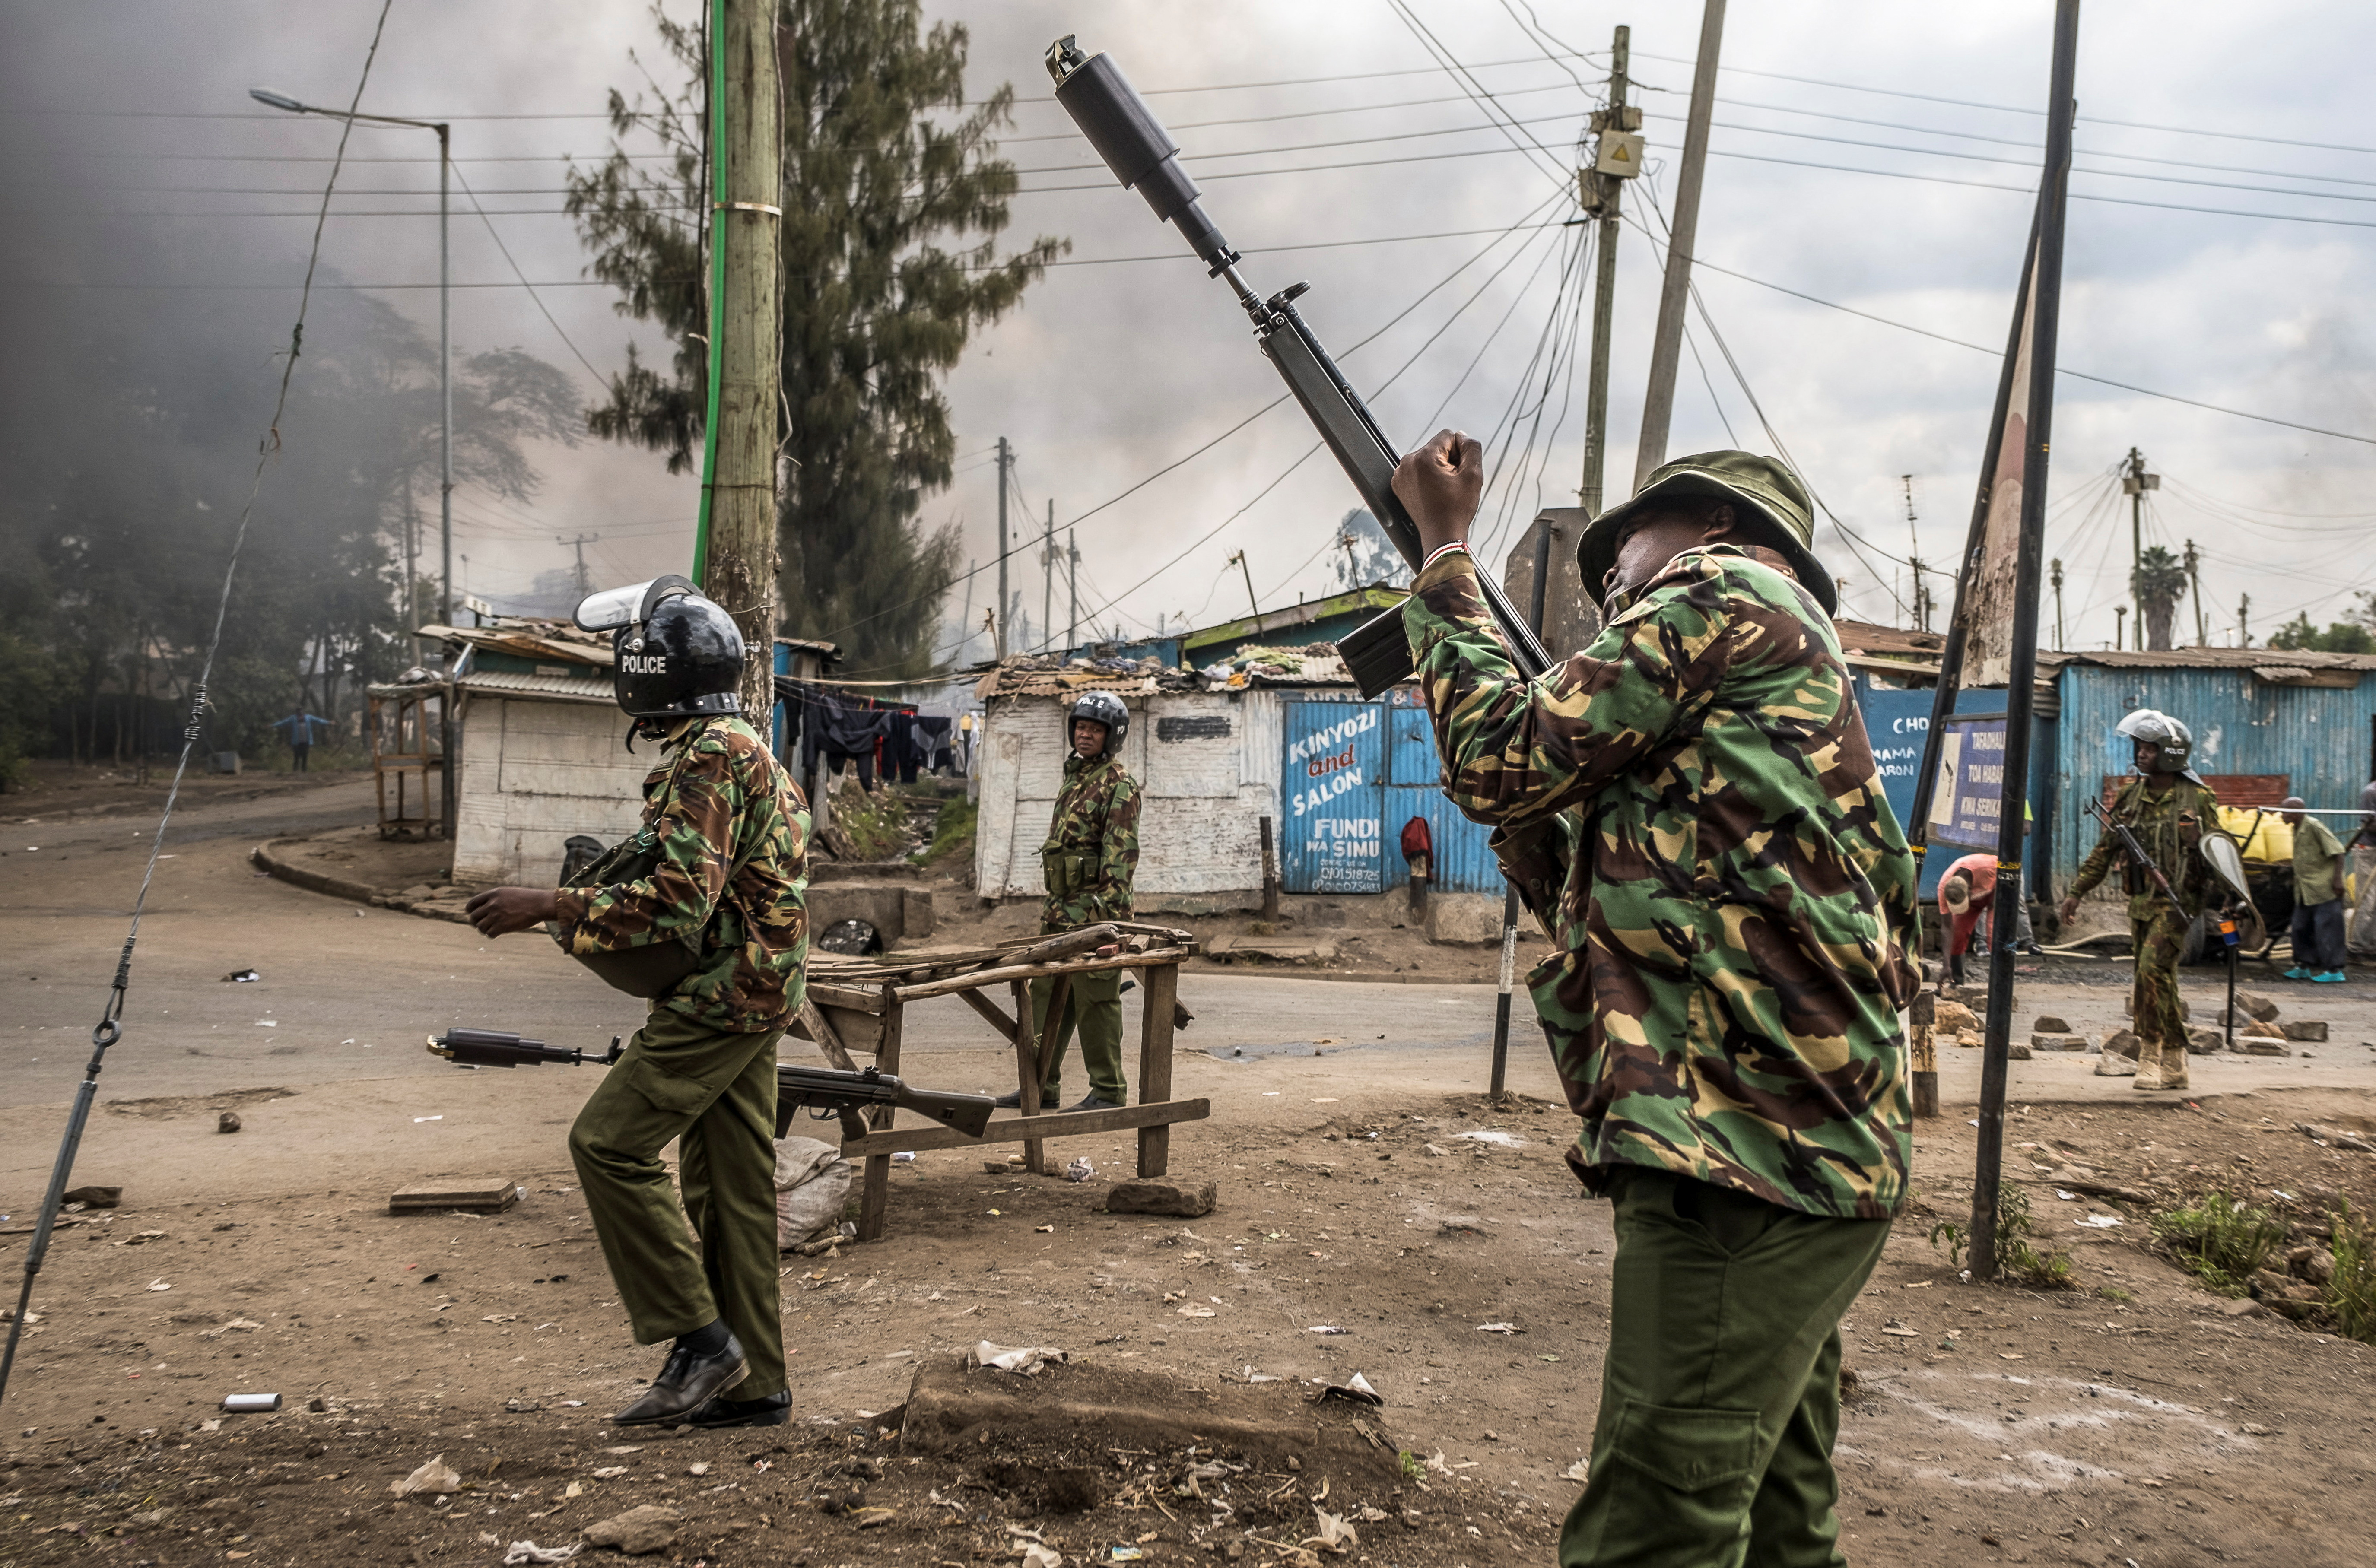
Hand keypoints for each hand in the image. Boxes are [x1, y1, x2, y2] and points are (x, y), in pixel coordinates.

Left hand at [467, 886, 558, 936]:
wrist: (539, 904)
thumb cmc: (526, 899)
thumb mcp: (508, 893)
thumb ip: (495, 899)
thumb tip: (484, 908)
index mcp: (493, 894)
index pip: (473, 903)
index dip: (470, 910)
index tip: (472, 913)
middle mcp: (492, 904)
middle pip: (474, 916)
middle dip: (475, 922)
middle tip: (480, 924)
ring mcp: (496, 916)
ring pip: (480, 927)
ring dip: (484, 929)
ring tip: (490, 929)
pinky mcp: (502, 926)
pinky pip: (489, 934)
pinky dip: (491, 934)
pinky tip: (497, 933)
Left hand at [1392, 428, 1484, 558]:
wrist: (1441, 536)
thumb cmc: (1457, 508)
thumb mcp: (1473, 475)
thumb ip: (1471, 447)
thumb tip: (1461, 436)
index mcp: (1423, 457)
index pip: (1448, 436)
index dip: (1460, 452)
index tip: (1459, 472)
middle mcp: (1407, 462)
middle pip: (1436, 446)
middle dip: (1447, 460)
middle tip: (1452, 483)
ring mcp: (1400, 474)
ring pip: (1427, 458)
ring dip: (1438, 468)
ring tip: (1443, 489)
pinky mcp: (1399, 484)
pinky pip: (1418, 470)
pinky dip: (1427, 477)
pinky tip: (1433, 492)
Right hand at [2056, 897, 2079, 927]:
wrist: (2075, 895)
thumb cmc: (2074, 900)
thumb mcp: (2073, 906)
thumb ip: (2072, 912)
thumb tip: (2071, 918)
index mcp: (2064, 908)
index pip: (2063, 915)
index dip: (2064, 920)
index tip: (2065, 924)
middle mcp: (2064, 909)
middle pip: (2064, 916)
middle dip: (2068, 921)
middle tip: (2072, 925)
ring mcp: (2066, 909)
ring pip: (2067, 916)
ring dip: (2070, 920)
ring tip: (2074, 923)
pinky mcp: (2069, 909)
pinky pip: (2069, 914)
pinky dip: (2071, 917)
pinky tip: (2073, 920)